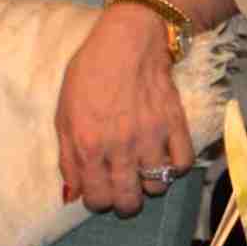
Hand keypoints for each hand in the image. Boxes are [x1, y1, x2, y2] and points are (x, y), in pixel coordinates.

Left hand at [55, 3, 193, 215]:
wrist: (128, 42)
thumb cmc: (89, 75)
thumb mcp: (64, 115)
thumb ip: (68, 157)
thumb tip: (74, 193)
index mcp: (89, 146)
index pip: (98, 198)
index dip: (98, 201)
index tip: (100, 191)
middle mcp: (121, 148)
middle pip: (129, 201)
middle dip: (123, 202)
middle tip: (122, 189)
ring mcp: (152, 138)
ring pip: (157, 187)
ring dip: (149, 184)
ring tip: (143, 170)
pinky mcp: (176, 125)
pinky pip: (182, 164)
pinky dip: (175, 167)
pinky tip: (164, 157)